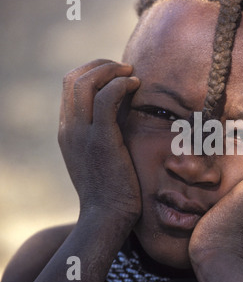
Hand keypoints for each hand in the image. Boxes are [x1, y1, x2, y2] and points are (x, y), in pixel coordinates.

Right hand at [58, 59, 141, 221]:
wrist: (107, 216)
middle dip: (101, 65)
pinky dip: (120, 85)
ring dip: (110, 70)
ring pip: (84, 83)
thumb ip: (106, 129)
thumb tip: (125, 105)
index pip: (70, 87)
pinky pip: (105, 99)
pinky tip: (136, 86)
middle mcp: (69, 128)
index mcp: (67, 130)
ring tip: (131, 73)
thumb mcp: (102, 154)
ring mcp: (81, 134)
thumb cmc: (112, 187)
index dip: (93, 72)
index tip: (117, 74)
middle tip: (125, 68)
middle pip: (73, 78)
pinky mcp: (100, 140)